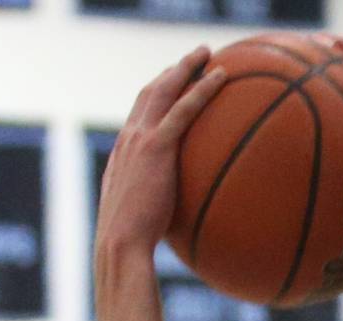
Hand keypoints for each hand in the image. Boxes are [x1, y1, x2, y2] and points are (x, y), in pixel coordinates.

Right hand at [94, 47, 226, 255]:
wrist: (121, 244)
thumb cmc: (134, 242)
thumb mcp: (146, 217)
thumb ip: (160, 205)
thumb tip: (183, 218)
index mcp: (125, 152)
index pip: (140, 114)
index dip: (156, 95)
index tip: (173, 84)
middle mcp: (129, 138)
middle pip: (150, 92)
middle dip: (172, 72)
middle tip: (193, 58)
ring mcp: (140, 139)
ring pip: (164, 90)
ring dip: (186, 68)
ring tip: (207, 53)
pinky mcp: (156, 147)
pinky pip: (183, 110)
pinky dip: (201, 90)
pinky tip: (221, 77)